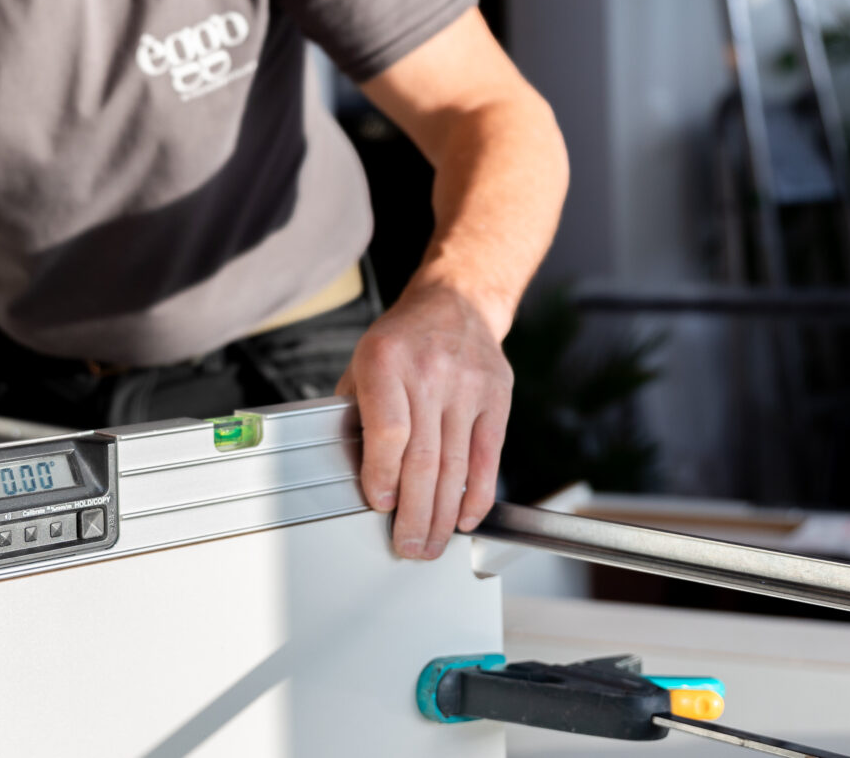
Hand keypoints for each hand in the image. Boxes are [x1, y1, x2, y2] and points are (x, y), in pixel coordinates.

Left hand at [335, 282, 512, 560]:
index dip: (383, 475)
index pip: (388, 431)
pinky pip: (488, 457)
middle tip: (408, 546)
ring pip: (456, 466)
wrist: (456, 303)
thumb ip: (356, 413)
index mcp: (386, 362)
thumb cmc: (401, 340)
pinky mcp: (496, 398)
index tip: (379, 504)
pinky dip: (478, 495)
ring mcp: (468, 387)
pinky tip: (466, 519)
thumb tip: (353, 474)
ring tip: (431, 545)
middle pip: (424, 458)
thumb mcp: (363, 362)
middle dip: (415, 513)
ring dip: (444, 515)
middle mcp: (429, 374)